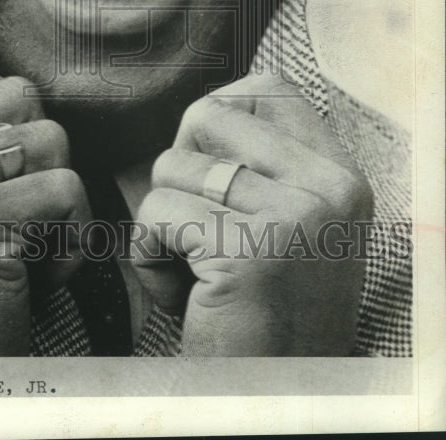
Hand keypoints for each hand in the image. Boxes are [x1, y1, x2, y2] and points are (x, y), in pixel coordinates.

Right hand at [0, 59, 88, 355]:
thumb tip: (25, 96)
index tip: (8, 169)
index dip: (9, 111)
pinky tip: (37, 278)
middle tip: (24, 208)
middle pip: (20, 96)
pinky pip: (65, 191)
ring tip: (30, 247)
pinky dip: (72, 242)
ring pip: (52, 141)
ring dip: (61, 202)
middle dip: (42, 151)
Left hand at [132, 73, 371, 354]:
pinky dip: (147, 255)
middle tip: (193, 225)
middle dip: (178, 168)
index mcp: (341, 176)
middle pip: (208, 115)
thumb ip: (261, 165)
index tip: (207, 167)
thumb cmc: (263, 311)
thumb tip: (203, 107)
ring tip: (192, 271)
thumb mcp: (287, 226)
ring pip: (171, 166)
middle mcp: (328, 189)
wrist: (274, 399)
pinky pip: (157, 214)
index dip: (216, 115)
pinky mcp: (249, 252)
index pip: (268, 89)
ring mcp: (295, 217)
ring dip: (160, 221)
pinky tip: (179, 293)